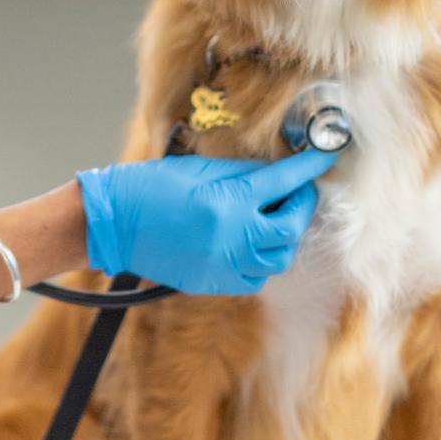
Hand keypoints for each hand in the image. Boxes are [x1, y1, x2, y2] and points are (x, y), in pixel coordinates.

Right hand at [77, 151, 335, 294]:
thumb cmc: (154, 186)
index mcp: (229, 203)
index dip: (309, 168)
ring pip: (278, 258)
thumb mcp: (203, 169)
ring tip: (279, 216)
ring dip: (286, 235)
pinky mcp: (213, 283)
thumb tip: (279, 174)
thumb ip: (245, 175)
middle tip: (300, 190)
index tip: (325, 157)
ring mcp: (224, 265)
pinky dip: (263, 259)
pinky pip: (255, 277)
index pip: (284, 183)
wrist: (115, 222)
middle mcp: (232, 238)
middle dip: (303, 205)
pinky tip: (255, 240)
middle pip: (291, 227)